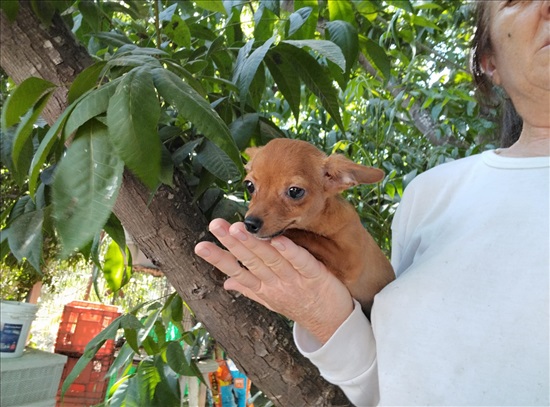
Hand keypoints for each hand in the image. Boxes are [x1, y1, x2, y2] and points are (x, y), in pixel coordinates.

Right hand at [194, 218, 353, 343]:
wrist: (333, 323)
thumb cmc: (300, 305)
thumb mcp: (271, 300)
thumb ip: (249, 288)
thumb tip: (225, 282)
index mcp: (263, 288)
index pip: (236, 271)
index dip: (218, 259)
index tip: (200, 245)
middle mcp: (275, 284)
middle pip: (251, 261)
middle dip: (232, 243)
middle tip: (215, 225)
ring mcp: (294, 280)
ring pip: (271, 259)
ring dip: (254, 244)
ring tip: (238, 228)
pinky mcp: (315, 276)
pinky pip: (301, 262)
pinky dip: (290, 252)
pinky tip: (279, 240)